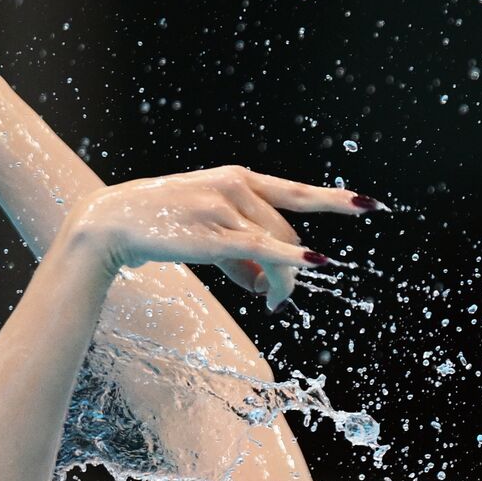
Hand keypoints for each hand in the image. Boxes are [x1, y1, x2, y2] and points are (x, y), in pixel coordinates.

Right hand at [74, 165, 382, 309]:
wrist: (110, 222)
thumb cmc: (158, 226)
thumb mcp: (206, 234)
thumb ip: (242, 257)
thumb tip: (268, 288)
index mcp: (239, 178)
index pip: (298, 191)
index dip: (337, 200)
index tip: (371, 207)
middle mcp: (237, 185)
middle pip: (288, 232)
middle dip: (294, 268)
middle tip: (279, 301)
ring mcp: (225, 206)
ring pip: (277, 247)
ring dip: (282, 280)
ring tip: (270, 302)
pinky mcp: (213, 232)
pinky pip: (261, 250)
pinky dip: (291, 259)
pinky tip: (315, 265)